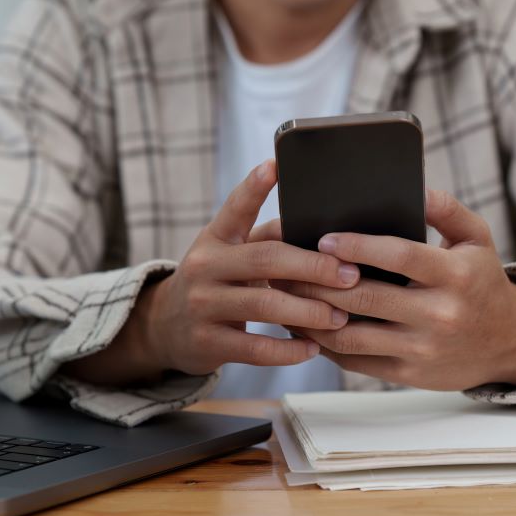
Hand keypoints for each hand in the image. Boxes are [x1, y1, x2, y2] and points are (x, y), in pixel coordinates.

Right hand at [63, 160, 359, 384]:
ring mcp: (202, 304)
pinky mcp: (206, 342)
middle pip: (264, 259)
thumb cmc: (218, 281)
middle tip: (351, 274)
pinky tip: (313, 348)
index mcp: (216, 237)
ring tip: (341, 316)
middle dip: (313, 266)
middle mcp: (205, 266)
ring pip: (263, 304)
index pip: (235, 207)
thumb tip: (325, 229)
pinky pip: (254, 347)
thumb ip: (267, 240)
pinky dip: (288, 350)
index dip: (254, 186)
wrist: (165, 326)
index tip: (276, 165)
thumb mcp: (230, 253)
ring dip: (308, 311)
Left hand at [276, 189, 515, 390]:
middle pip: (366, 297)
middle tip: (286, 265)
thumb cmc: (482, 280)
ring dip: (312, 316)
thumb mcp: (477, 238)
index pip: (400, 256)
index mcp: (455, 275)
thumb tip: (414, 185)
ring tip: (286, 295)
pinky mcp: (408, 374)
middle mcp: (439, 314)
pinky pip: (355, 361)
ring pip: (352, 335)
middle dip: (320, 281)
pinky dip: (325, 343)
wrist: (508, 342)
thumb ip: (446, 208)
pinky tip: (305, 324)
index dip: (359, 246)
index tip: (324, 238)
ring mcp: (422, 348)